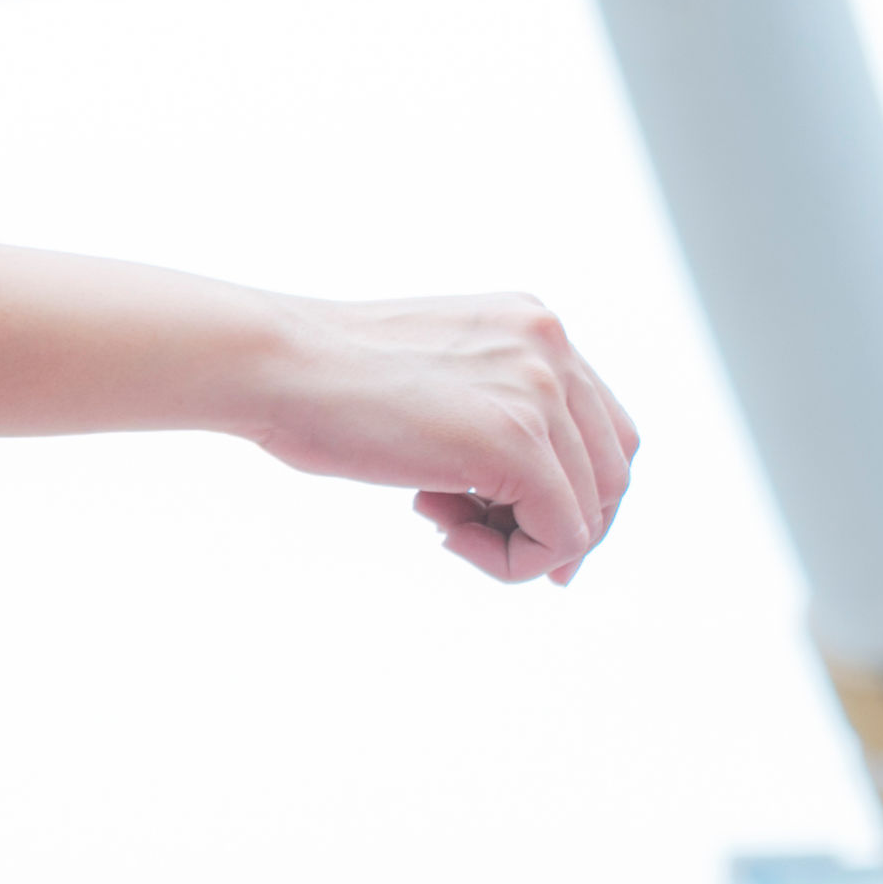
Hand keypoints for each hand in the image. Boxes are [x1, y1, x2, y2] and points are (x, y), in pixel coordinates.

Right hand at [242, 293, 638, 584]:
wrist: (271, 364)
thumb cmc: (322, 380)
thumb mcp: (435, 376)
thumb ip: (492, 409)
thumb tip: (540, 507)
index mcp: (532, 323)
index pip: (602, 428)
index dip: (571, 491)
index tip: (509, 523)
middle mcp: (551, 346)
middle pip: (612, 472)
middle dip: (554, 524)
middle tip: (475, 538)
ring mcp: (540, 392)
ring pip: (589, 513)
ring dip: (519, 541)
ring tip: (440, 522)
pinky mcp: (516, 444)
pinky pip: (560, 537)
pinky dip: (512, 560)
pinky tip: (443, 534)